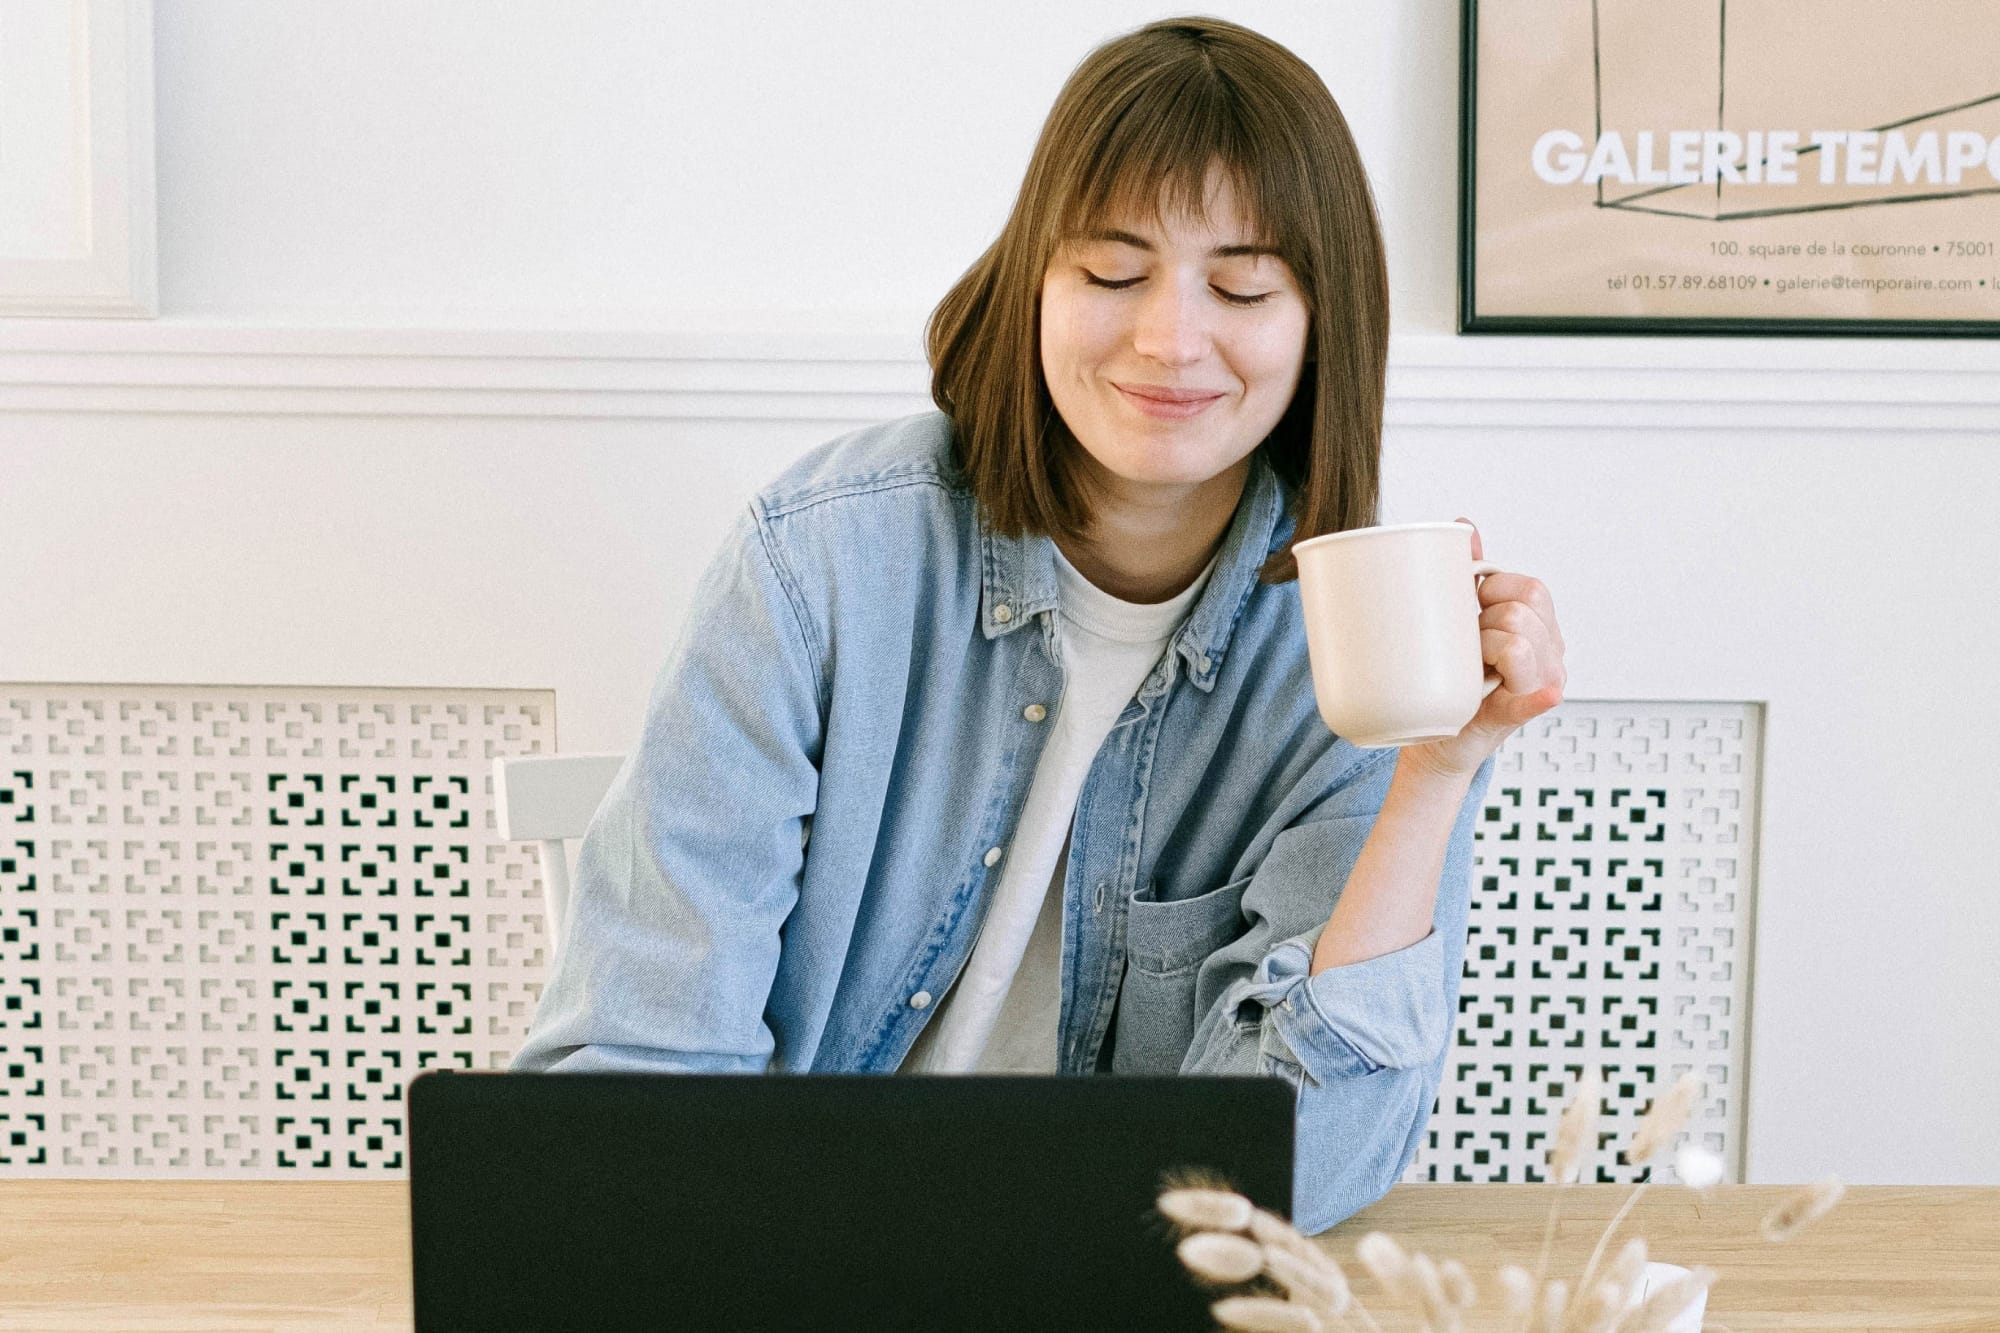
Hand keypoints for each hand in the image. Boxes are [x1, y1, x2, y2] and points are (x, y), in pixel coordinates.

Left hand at [1401, 518, 1566, 779]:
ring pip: (1519, 642)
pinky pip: (1536, 698)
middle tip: (1467, 642)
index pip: (1530, 588)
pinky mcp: (1518, 713)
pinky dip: (1539, 695)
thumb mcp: (1463, 619)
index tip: (1472, 607)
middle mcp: (1550, 654)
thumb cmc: (1454, 674)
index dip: (1493, 590)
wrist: (1435, 735)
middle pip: (1524, 611)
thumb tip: (1464, 525)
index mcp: (1542, 627)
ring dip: (1484, 647)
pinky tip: (1546, 693)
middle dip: (1486, 618)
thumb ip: (1470, 573)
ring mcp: (1541, 684)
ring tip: (1470, 664)